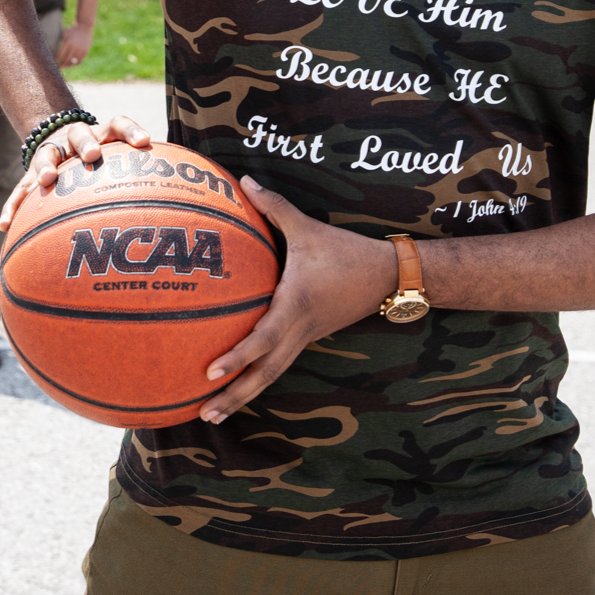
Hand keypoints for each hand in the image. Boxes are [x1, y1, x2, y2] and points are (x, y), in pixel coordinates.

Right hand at [0, 111, 154, 233]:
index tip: (144, 142)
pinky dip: (13, 206)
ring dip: (47, 165)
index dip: (131, 130)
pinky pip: (20, 189)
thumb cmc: (102, 166)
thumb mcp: (119, 162)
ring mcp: (51, 154)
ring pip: (46, 155)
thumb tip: (181, 204)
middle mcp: (75, 140)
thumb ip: (140, 176)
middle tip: (94, 155)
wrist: (59, 143)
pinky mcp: (31, 174)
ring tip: (48, 180)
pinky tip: (6, 225)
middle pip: (80, 134)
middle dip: (86, 144)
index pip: (117, 123)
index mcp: (102, 134)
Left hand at [53, 20, 95, 69]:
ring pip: (73, 62)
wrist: (84, 27)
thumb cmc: (70, 31)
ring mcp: (81, 50)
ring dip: (68, 66)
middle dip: (61, 64)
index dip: (56, 59)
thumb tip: (47, 48)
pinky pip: (79, 61)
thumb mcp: (63, 34)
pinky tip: (70, 65)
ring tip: (63, 66)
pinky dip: (74, 64)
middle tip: (57, 67)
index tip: (52, 62)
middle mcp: (75, 46)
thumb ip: (57, 41)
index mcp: (68, 42)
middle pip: (66, 60)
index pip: (60, 54)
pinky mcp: (85, 52)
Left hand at [193, 176, 387, 422]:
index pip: (262, 339)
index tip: (209, 372)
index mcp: (295, 307)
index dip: (237, 357)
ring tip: (211, 414)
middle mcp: (299, 330)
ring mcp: (305, 338)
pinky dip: (257, 378)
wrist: (391, 275)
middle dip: (235, 394)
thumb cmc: (346, 251)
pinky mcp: (308, 338)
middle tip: (203, 413)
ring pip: (272, 375)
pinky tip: (234, 387)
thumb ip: (274, 207)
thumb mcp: (308, 228)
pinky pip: (279, 364)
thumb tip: (244, 181)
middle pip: (265, 373)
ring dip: (243, 395)